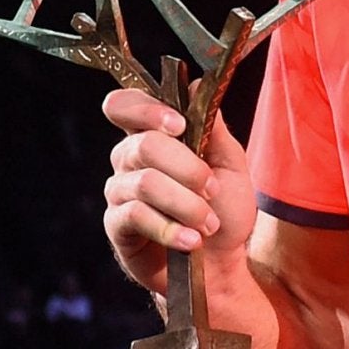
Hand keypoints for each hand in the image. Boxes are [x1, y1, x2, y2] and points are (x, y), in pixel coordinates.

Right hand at [101, 87, 257, 295]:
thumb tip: (198, 84)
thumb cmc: (224, 210)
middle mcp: (129, 159)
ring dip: (186, 204)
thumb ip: (214, 129)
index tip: (180, 125)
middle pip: (143, 144)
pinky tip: (190, 241)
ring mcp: (120, 192)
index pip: (125, 106)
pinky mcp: (117, 226)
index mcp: (154, 136)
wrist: (221, 264)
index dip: (146, 109)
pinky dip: (169, 228)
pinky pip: (135, 216)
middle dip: (187, 168)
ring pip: (146, 183)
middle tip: (212, 189)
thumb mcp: (231, 166)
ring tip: (208, 224)